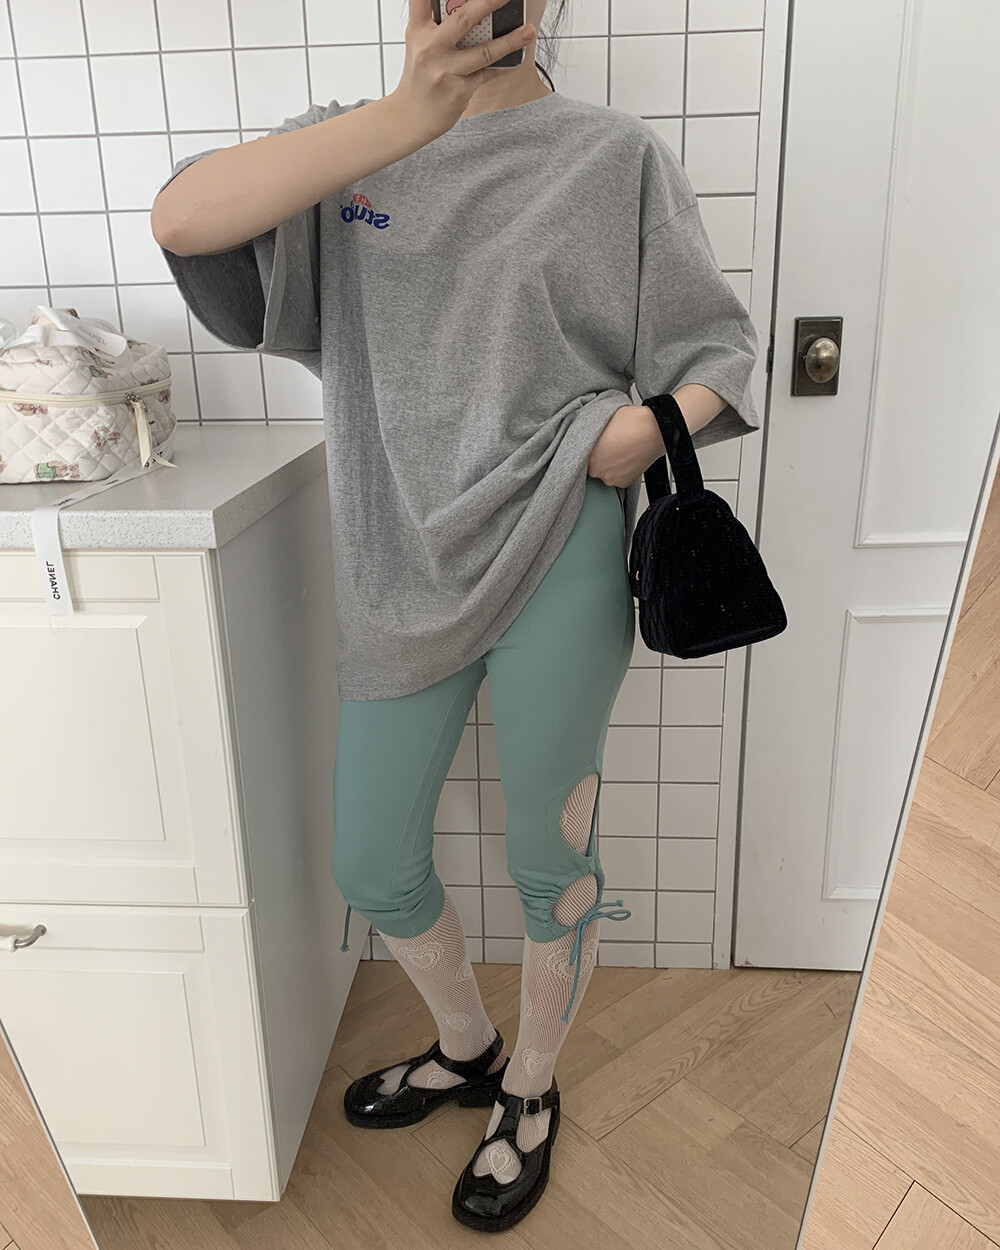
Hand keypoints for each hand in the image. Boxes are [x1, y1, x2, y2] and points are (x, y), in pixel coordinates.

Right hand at [392, 0, 536, 140]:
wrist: (410, 117)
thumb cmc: (420, 76)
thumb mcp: (420, 44)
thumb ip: (440, 24)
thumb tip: (476, 8)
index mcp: (418, 30)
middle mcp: (430, 48)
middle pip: (463, 19)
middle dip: (488, 3)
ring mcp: (445, 71)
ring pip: (484, 52)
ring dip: (510, 41)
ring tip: (529, 31)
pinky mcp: (459, 91)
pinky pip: (487, 73)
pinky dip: (501, 64)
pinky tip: (514, 58)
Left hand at [586, 404, 673, 487]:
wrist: (655, 430)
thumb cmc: (632, 422)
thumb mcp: (600, 419)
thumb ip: (589, 432)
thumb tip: (583, 433)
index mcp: (588, 455)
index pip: (578, 458)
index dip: (586, 451)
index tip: (593, 446)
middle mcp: (598, 471)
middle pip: (591, 467)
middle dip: (598, 458)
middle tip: (609, 446)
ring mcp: (612, 479)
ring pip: (605, 473)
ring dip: (609, 465)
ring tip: (620, 450)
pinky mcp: (624, 483)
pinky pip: (617, 477)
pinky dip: (620, 470)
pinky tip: (627, 457)